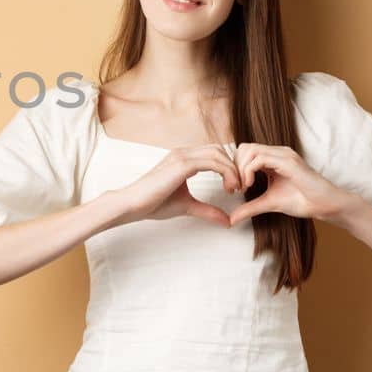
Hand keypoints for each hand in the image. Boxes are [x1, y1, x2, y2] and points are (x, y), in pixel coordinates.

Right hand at [107, 144, 244, 227]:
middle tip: (239, 186)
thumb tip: (227, 221)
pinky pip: (213, 162)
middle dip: (233, 166)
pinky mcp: (182, 164)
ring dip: (232, 169)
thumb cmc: (153, 204)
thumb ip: (207, 210)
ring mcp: (182, 156)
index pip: (213, 154)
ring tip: (235, 188)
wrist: (133, 204)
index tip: (233, 187)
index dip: (227, 167)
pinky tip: (229, 188)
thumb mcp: (187, 206)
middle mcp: (183, 153)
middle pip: (218, 150)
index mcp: (182, 159)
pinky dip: (226, 172)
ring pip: (218, 153)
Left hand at [227, 143, 360, 226]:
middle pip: (243, 147)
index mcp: (272, 159)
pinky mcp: (288, 161)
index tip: (234, 188)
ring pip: (249, 150)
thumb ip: (249, 208)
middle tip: (235, 187)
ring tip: (243, 187)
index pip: (244, 152)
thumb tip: (231, 219)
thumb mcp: (269, 203)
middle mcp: (277, 153)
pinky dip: (248, 171)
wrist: (325, 205)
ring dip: (240, 169)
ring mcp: (283, 155)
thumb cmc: (302, 201)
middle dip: (234, 167)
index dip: (235, 168)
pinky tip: (250, 185)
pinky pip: (260, 159)